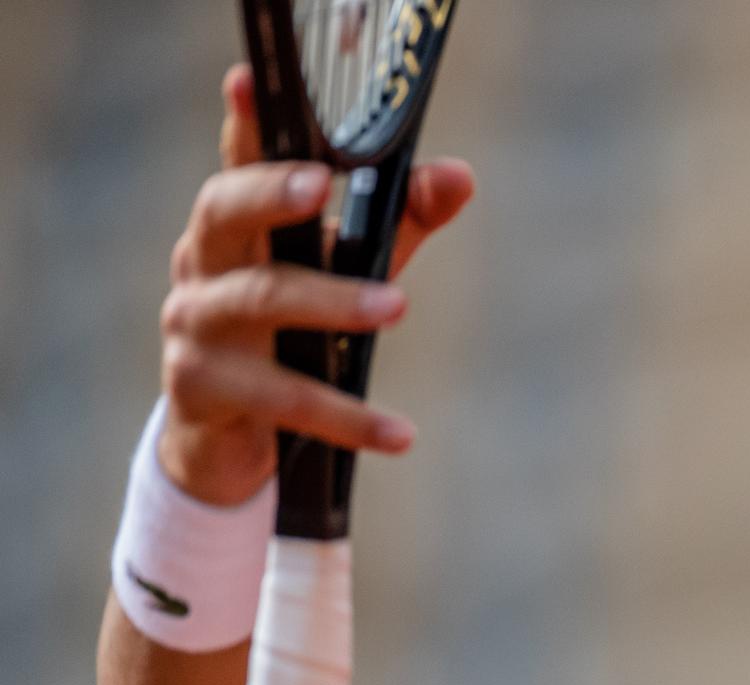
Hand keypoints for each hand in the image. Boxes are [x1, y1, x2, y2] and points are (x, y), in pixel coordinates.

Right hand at [156, 65, 475, 504]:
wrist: (229, 441)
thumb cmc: (295, 336)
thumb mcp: (350, 272)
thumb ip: (401, 223)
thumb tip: (461, 177)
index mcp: (236, 225)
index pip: (238, 161)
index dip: (243, 125)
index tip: (248, 84)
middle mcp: (202, 263)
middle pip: (222, 211)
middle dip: (270, 193)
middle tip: (323, 186)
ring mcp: (194, 325)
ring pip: (259, 301)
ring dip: (331, 302)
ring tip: (397, 306)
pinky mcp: (201, 389)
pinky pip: (282, 399)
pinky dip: (347, 416)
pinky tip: (400, 433)